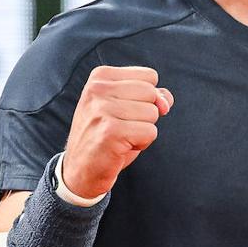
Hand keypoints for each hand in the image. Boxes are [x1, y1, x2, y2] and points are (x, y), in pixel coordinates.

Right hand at [62, 65, 173, 196]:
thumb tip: (165, 102)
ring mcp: (103, 109)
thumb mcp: (127, 108)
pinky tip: (121, 147)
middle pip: (152, 93)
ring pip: (153, 113)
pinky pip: (150, 132)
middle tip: (122, 126)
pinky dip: (142, 143)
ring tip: (120, 137)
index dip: (145, 98)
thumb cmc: (108, 136)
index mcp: (100, 76)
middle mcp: (98, 88)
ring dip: (143, 130)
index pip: (150, 76)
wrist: (81, 170)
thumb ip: (152, 96)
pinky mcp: (111, 131)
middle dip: (146, 114)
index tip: (122, 111)